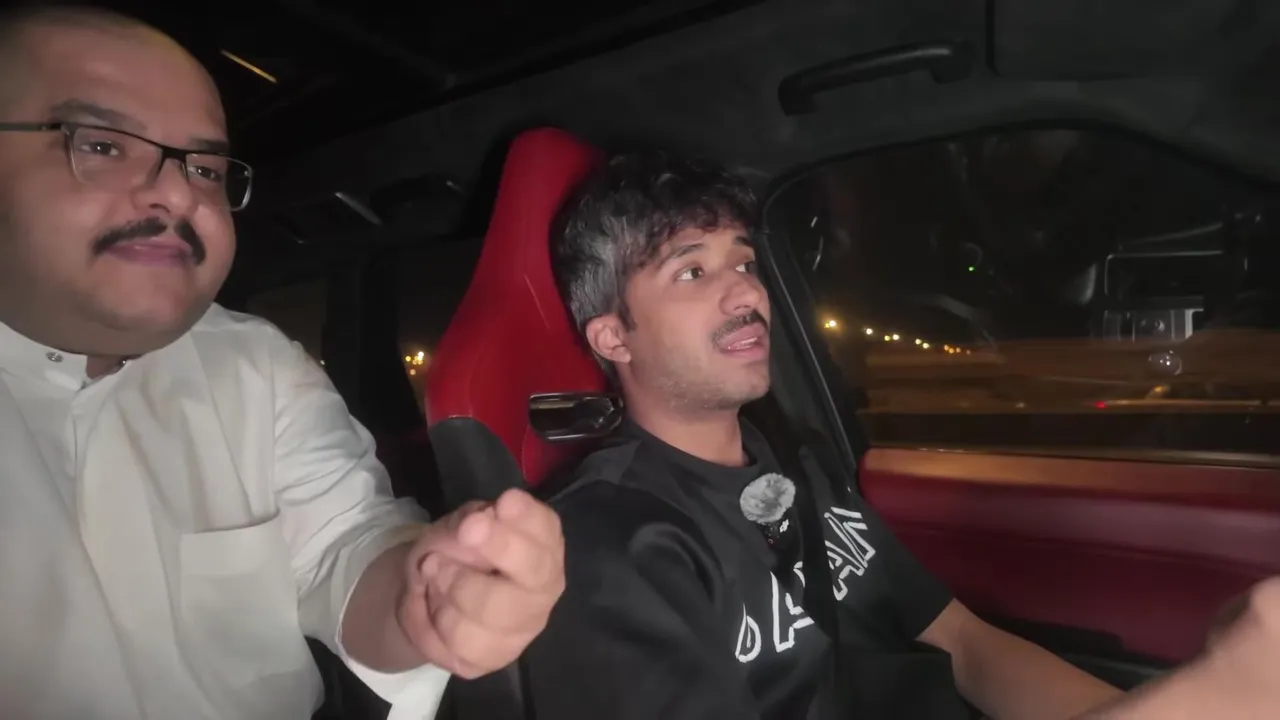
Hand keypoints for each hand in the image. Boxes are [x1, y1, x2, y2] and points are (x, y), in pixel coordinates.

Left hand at [397, 489, 564, 677]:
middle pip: (531, 574)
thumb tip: (474, 526)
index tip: (504, 502)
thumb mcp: (460, 523)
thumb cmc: (460, 550)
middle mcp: (542, 591)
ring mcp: (521, 630)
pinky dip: (429, 621)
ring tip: (436, 575)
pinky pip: (454, 644)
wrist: (431, 593)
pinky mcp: (491, 659)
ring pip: (484, 614)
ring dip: (448, 587)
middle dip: (497, 549)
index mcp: (543, 548)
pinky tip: (432, 606)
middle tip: (465, 532)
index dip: (527, 518)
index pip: (547, 532)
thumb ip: (468, 522)